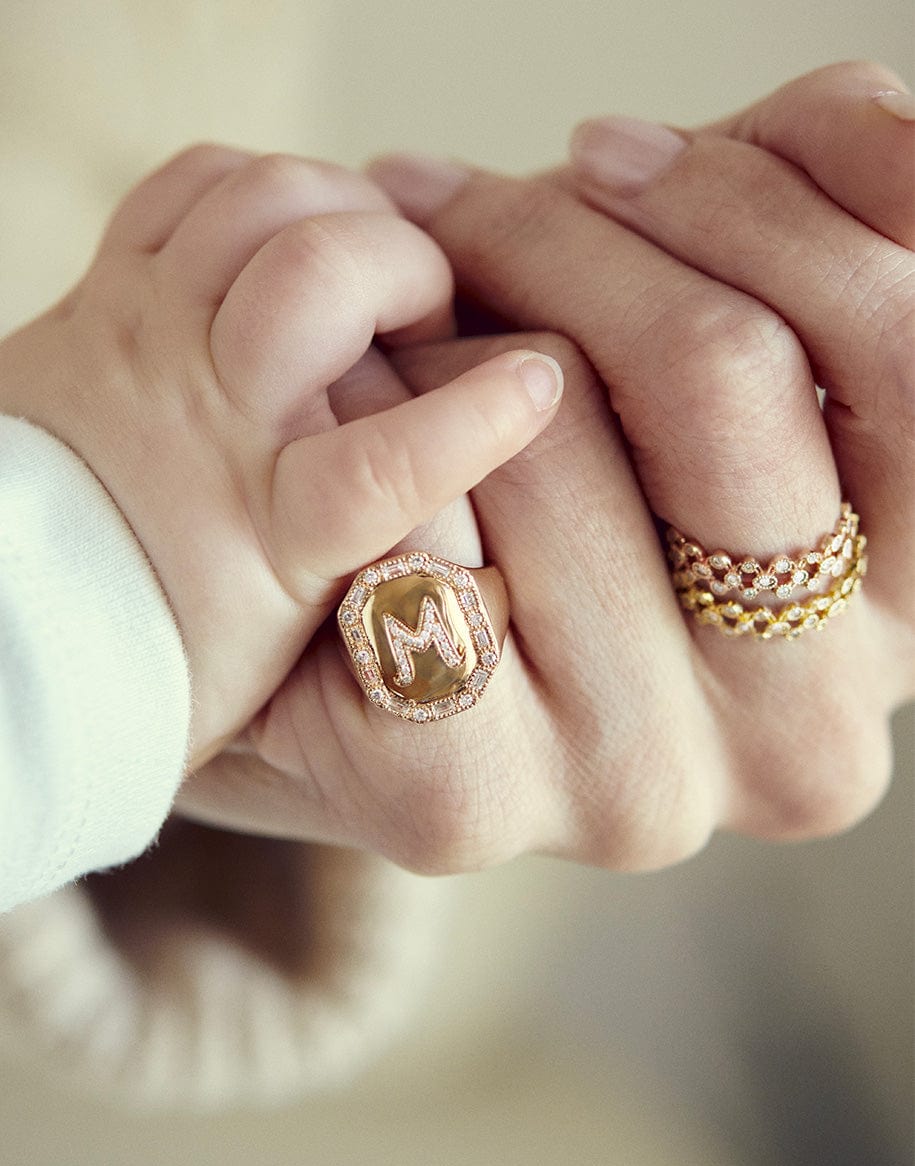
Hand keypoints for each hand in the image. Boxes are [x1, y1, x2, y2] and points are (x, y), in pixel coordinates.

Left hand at [0, 147, 561, 770]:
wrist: (25, 624)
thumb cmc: (172, 648)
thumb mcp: (293, 649)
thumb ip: (383, 568)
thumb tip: (474, 480)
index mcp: (268, 532)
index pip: (385, 461)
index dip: (476, 415)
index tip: (539, 384)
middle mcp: (207, 420)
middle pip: (317, 277)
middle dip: (408, 266)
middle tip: (427, 313)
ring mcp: (146, 339)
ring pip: (259, 202)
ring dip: (344, 206)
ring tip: (368, 258)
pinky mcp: (108, 294)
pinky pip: (191, 184)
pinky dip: (260, 185)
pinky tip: (292, 238)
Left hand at [182, 63, 912, 873]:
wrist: (376, 623)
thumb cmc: (568, 461)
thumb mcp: (711, 328)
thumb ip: (813, 217)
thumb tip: (883, 119)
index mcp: (908, 604)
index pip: (901, 346)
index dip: (748, 204)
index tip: (605, 152)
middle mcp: (810, 728)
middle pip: (731, 381)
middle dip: (566, 248)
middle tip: (447, 210)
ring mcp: (646, 789)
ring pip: (556, 453)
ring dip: (441, 346)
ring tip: (393, 338)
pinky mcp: (473, 808)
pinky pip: (415, 563)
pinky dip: (365, 462)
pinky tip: (347, 450)